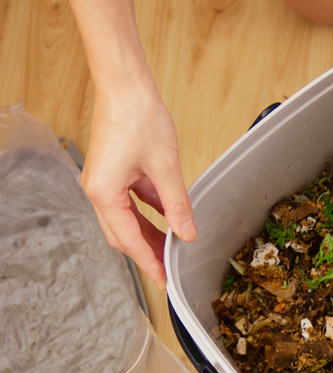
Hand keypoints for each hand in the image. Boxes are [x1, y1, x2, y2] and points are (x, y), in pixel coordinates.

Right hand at [81, 87, 195, 287]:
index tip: (164, 280)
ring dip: (149, 235)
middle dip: (148, 253)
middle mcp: (98, 190)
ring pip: (127, 220)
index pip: (128, 239)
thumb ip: (177, 204)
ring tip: (172, 250)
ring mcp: (104, 181)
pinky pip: (132, 202)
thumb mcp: (165, 167)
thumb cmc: (138, 117)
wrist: (125, 85)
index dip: (149, 262)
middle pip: (123, 234)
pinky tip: (170, 220)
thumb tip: (187, 233)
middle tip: (170, 270)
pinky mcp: (114, 172)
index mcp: (104, 193)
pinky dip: (150, 213)